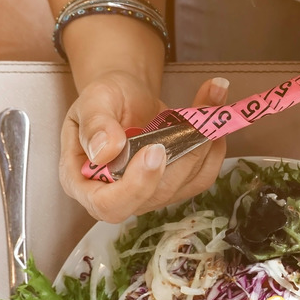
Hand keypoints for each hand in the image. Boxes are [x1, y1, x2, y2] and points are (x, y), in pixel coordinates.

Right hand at [58, 72, 230, 222]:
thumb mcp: (92, 101)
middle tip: (195, 121)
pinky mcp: (176, 184)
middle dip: (182, 158)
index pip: (109, 204)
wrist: (124, 96)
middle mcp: (117, 195)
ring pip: (184, 184)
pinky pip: (202, 176)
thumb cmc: (102, 100)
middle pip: (155, 195)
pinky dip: (215, 148)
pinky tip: (214, 118)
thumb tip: (105, 151)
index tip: (154, 151)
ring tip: (208, 108)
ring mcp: (150, 193)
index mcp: (84, 182)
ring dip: (203, 146)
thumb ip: (94, 125)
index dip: (136, 185)